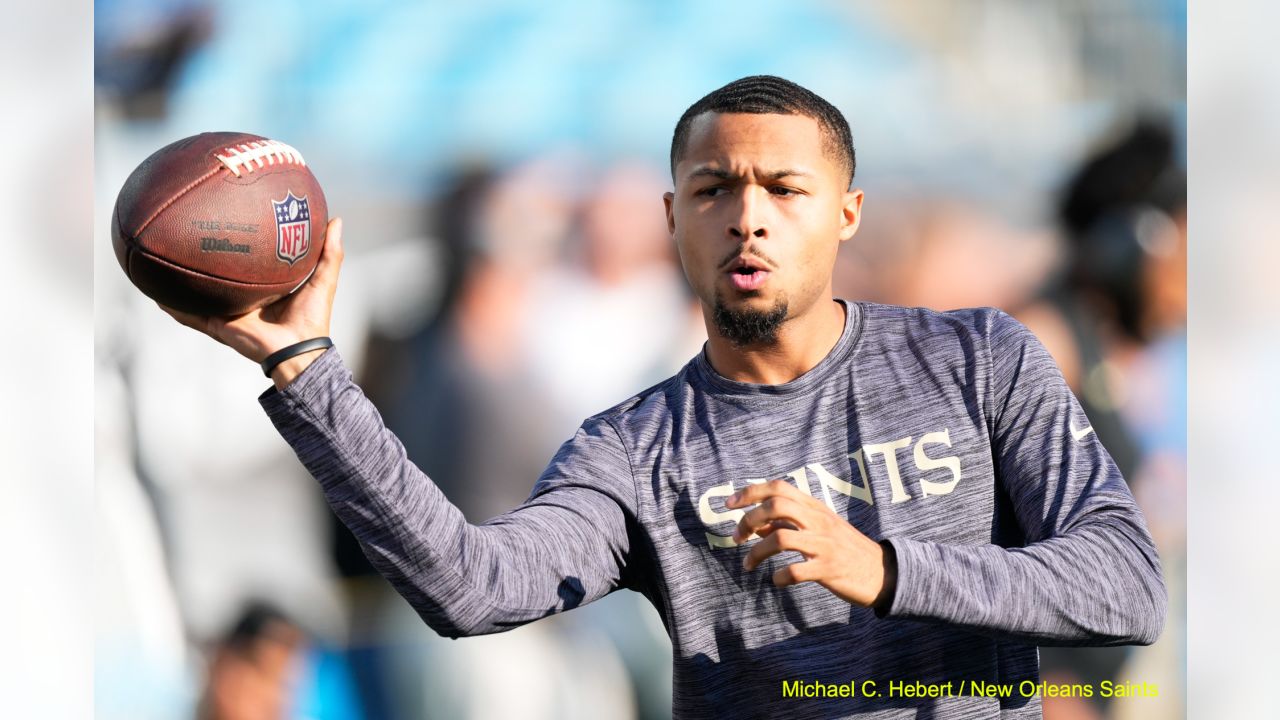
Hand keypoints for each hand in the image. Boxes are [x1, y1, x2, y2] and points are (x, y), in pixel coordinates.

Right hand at [159, 217, 343, 387]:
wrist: (300, 350)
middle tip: (188, 237)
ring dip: (180, 284)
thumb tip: (335, 219)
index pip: (246, 264)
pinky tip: (157, 296)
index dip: (238, 248)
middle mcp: (243, 299)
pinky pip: (191, 316)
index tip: (228, 224)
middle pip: (218, 277)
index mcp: (263, 288)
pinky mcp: (220, 325)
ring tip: (160, 265)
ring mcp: (229, 313)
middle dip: (204, 261)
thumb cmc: (313, 318)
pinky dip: (175, 308)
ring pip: (198, 296)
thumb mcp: (323, 279)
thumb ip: (329, 251)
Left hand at [725, 479, 895, 608]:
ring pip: (781, 539)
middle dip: (748, 520)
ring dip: (757, 553)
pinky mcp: (829, 569)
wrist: (883, 573)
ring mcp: (825, 545)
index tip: (729, 504)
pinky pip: (797, 571)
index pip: (779, 487)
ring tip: (749, 566)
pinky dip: (780, 577)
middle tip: (737, 538)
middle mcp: (819, 521)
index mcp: (815, 508)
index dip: (750, 492)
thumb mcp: (817, 529)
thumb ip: (788, 524)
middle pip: (777, 506)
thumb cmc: (844, 550)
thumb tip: (754, 524)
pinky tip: (778, 581)